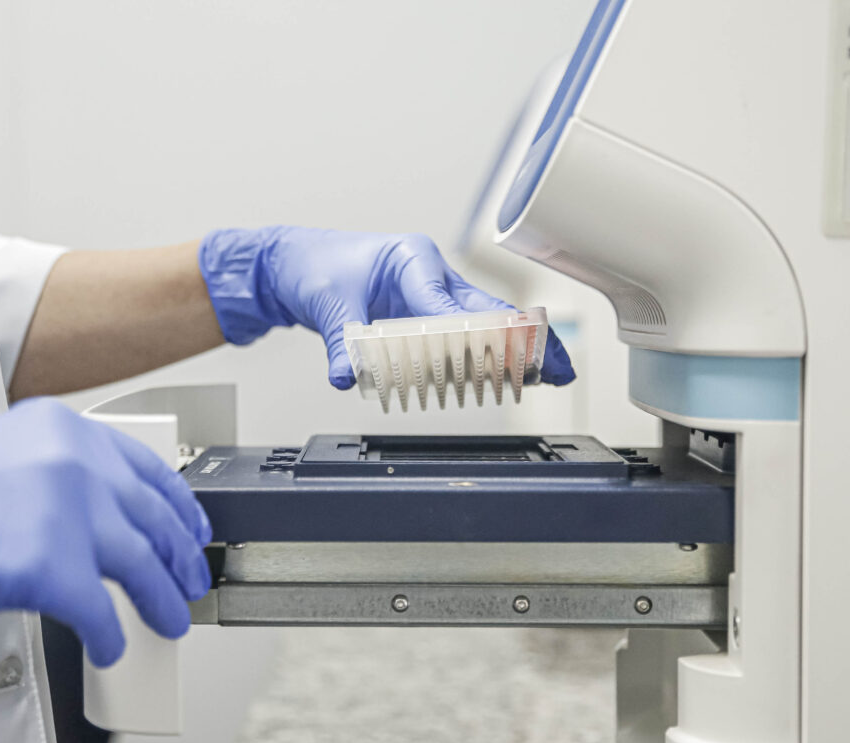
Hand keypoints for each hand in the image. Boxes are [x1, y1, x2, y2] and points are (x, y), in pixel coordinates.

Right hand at [0, 398, 211, 666]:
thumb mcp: (1, 457)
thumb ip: (56, 475)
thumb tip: (98, 520)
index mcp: (61, 429)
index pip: (145, 467)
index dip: (177, 504)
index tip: (191, 526)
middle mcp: (73, 462)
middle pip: (153, 517)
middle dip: (179, 556)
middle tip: (190, 579)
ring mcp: (65, 511)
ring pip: (143, 564)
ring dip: (162, 599)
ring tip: (170, 619)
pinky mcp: (49, 567)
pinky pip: (103, 612)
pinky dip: (113, 635)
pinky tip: (112, 644)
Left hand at [198, 227, 575, 388]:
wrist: (296, 264)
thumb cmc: (315, 267)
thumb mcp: (328, 304)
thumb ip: (342, 343)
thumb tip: (346, 374)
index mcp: (412, 259)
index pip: (450, 305)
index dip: (477, 337)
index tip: (501, 360)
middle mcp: (430, 274)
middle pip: (486, 312)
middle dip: (523, 339)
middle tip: (553, 367)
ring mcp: (431, 294)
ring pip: (484, 324)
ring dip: (514, 350)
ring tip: (547, 374)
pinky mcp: (425, 315)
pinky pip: (464, 336)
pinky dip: (489, 355)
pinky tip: (511, 373)